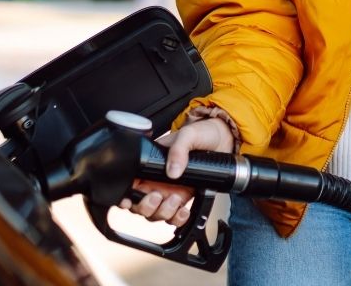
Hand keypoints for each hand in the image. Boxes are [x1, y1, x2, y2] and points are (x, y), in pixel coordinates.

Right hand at [117, 116, 235, 227]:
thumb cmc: (202, 132)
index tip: (129, 200)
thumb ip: (178, 150)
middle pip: (139, 205)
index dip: (125, 195)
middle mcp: (156, 181)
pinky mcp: (183, 198)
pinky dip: (177, 219)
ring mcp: (169, 191)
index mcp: (150, 164)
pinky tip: (183, 211)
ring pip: (156, 214)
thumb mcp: (188, 135)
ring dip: (163, 213)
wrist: (224, 139)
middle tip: (157, 197)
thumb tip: (172, 171)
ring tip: (174, 200)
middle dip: (145, 207)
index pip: (130, 183)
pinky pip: (174, 217)